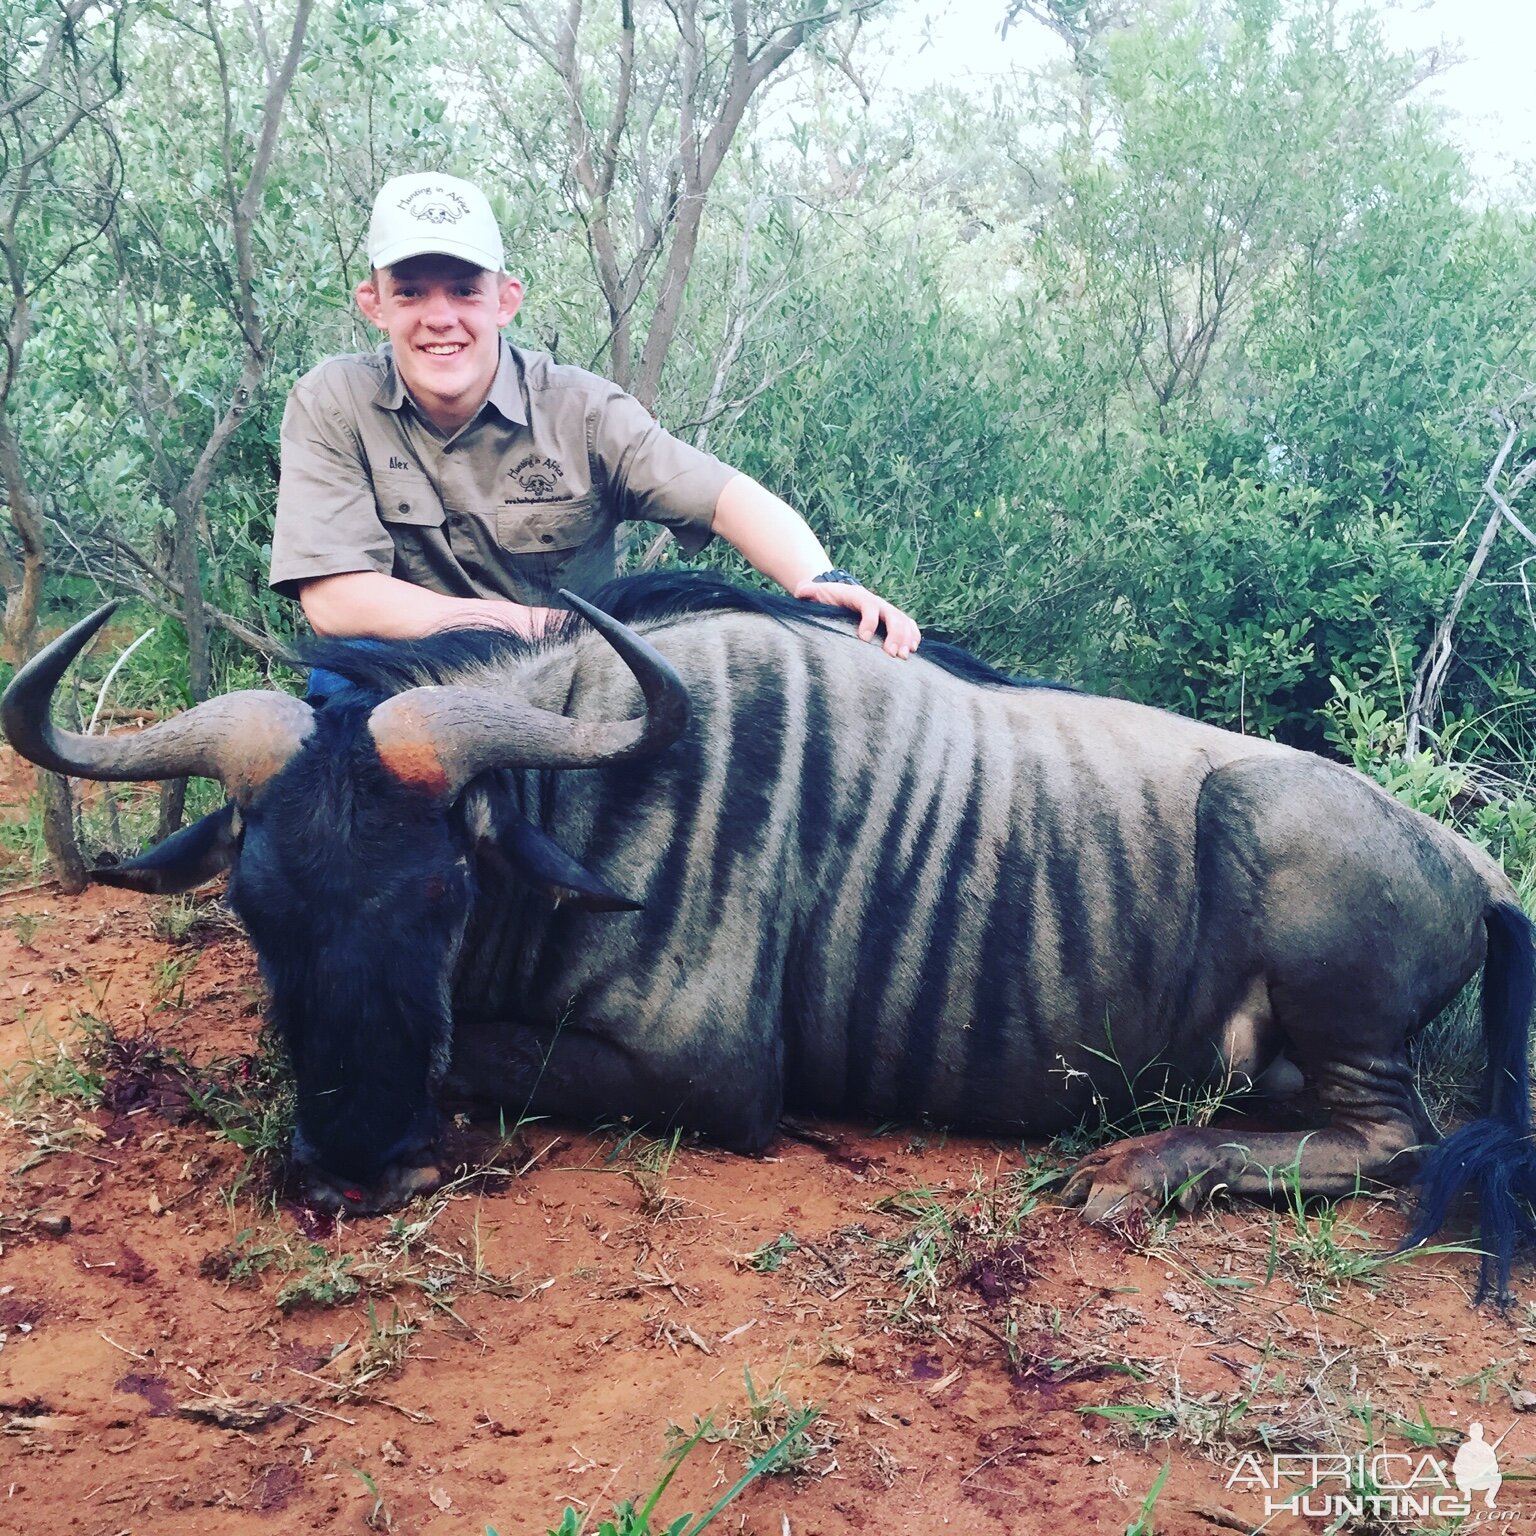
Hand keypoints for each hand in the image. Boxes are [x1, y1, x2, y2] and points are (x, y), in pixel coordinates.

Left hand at [792, 578, 920, 658]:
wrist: (838, 594)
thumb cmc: (825, 598)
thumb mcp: (814, 592)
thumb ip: (808, 591)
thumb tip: (800, 592)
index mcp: (859, 596)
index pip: (869, 605)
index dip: (869, 621)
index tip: (864, 639)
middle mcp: (877, 603)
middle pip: (893, 615)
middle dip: (895, 634)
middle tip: (892, 654)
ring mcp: (887, 611)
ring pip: (904, 621)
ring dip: (907, 638)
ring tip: (904, 657)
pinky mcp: (893, 621)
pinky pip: (909, 626)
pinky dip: (913, 636)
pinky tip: (912, 650)